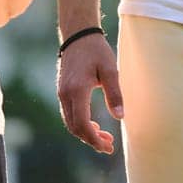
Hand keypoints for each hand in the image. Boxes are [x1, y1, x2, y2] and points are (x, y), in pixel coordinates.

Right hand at [57, 33, 123, 153]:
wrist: (78, 35)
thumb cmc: (97, 51)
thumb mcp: (110, 70)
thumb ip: (115, 93)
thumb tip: (120, 117)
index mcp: (77, 90)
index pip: (82, 124)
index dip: (94, 139)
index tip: (108, 147)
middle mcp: (65, 94)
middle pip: (74, 127)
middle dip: (91, 140)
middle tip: (109, 146)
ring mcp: (62, 93)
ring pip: (70, 122)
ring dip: (86, 133)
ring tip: (105, 137)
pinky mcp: (63, 91)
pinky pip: (69, 114)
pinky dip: (81, 124)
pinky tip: (94, 125)